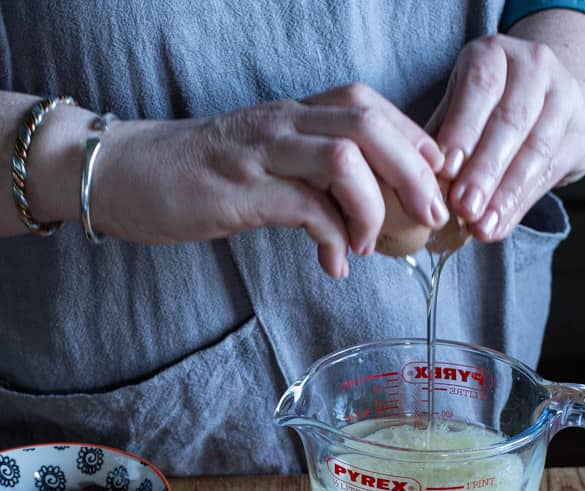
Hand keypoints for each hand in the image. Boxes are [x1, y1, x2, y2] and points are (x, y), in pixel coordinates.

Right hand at [94, 84, 446, 277]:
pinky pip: (302, 207)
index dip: (413, 138)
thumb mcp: (268, 161)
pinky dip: (331, 239)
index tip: (435, 178)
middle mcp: (283, 124)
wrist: (125, 171)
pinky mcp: (238, 191)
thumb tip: (363, 212)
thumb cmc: (202, 172)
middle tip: (431, 215)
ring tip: (371, 245)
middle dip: (414, 171)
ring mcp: (260, 154)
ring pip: (342, 159)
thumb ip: (312, 174)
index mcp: (294, 115)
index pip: (370, 107)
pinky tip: (335, 265)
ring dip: (373, 206)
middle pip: (368, 125)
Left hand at [427, 33, 584, 240]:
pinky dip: (520, 204)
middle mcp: (534, 66)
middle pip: (510, 122)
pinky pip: (550, 172)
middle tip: (463, 208)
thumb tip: (416, 186)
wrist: (547, 100)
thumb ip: (440, 142)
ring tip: (481, 227)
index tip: (447, 169)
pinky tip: (499, 226)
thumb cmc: (484, 110)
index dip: (463, 129)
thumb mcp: (458, 110)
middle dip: (484, 171)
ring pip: (536, 150)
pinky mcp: (582, 131)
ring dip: (505, 195)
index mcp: (494, 54)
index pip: (481, 87)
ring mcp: (565, 97)